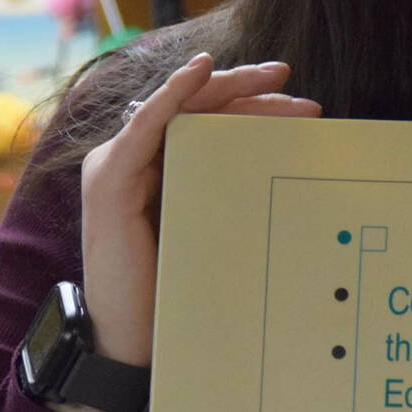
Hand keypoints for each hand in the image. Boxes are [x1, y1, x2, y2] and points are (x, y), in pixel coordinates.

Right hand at [79, 54, 319, 369]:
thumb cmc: (174, 290)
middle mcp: (133, 160)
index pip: (206, 123)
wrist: (132, 341)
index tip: (300, 106)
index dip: (250, 107)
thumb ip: (229, 193)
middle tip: (290, 78)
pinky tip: (201, 70)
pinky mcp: (111, 179)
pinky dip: (174, 93)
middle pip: (196, 110)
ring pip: (179, 109)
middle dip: (246, 90)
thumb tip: (284, 169)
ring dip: (227, 86)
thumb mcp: (211, 229)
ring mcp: (117, 166)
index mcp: (156, 170)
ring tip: (271, 74)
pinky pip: (147, 124)